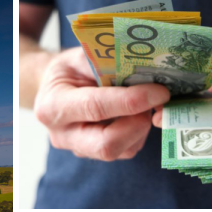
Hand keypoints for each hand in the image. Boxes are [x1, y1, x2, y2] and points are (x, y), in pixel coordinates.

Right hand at [34, 48, 170, 160]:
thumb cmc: (68, 70)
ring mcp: (78, 148)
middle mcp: (62, 134)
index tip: (159, 92)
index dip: (130, 101)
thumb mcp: (80, 56)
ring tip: (144, 104)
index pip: (95, 108)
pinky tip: (136, 113)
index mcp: (53, 106)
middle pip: (106, 145)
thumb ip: (107, 63)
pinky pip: (126, 150)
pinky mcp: (95, 154)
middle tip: (154, 103)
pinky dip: (139, 132)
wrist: (52, 89)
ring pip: (122, 150)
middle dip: (138, 125)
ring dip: (142, 127)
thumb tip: (147, 68)